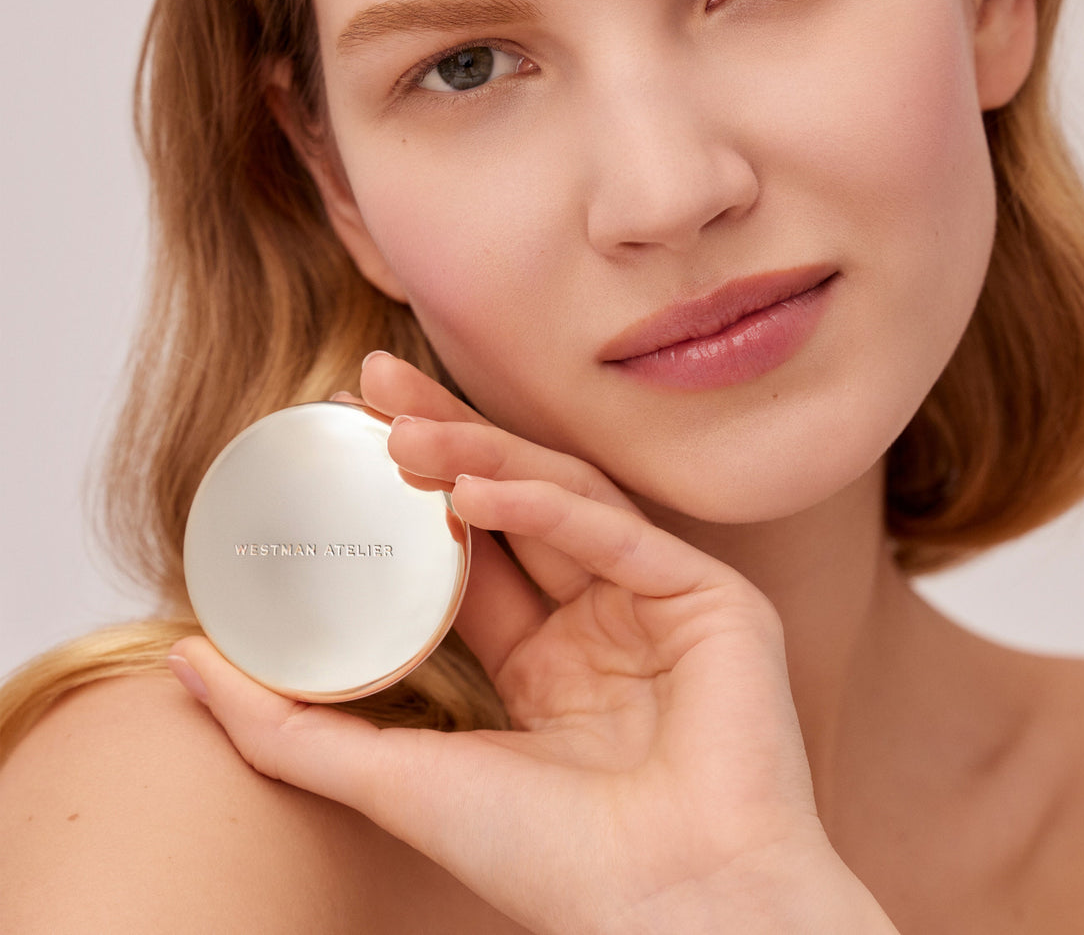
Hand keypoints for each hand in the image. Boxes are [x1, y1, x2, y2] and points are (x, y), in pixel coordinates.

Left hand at [170, 353, 897, 934]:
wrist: (667, 912)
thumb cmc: (550, 865)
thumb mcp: (394, 780)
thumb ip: (289, 727)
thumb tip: (185, 663)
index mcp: (548, 658)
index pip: (472, 544)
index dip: (411, 487)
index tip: (347, 431)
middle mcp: (603, 616)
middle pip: (517, 497)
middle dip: (443, 436)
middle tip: (369, 385)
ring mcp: (659, 602)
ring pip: (566, 496)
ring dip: (484, 455)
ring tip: (402, 431)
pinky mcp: (713, 599)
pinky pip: (620, 534)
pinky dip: (549, 506)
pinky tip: (476, 487)